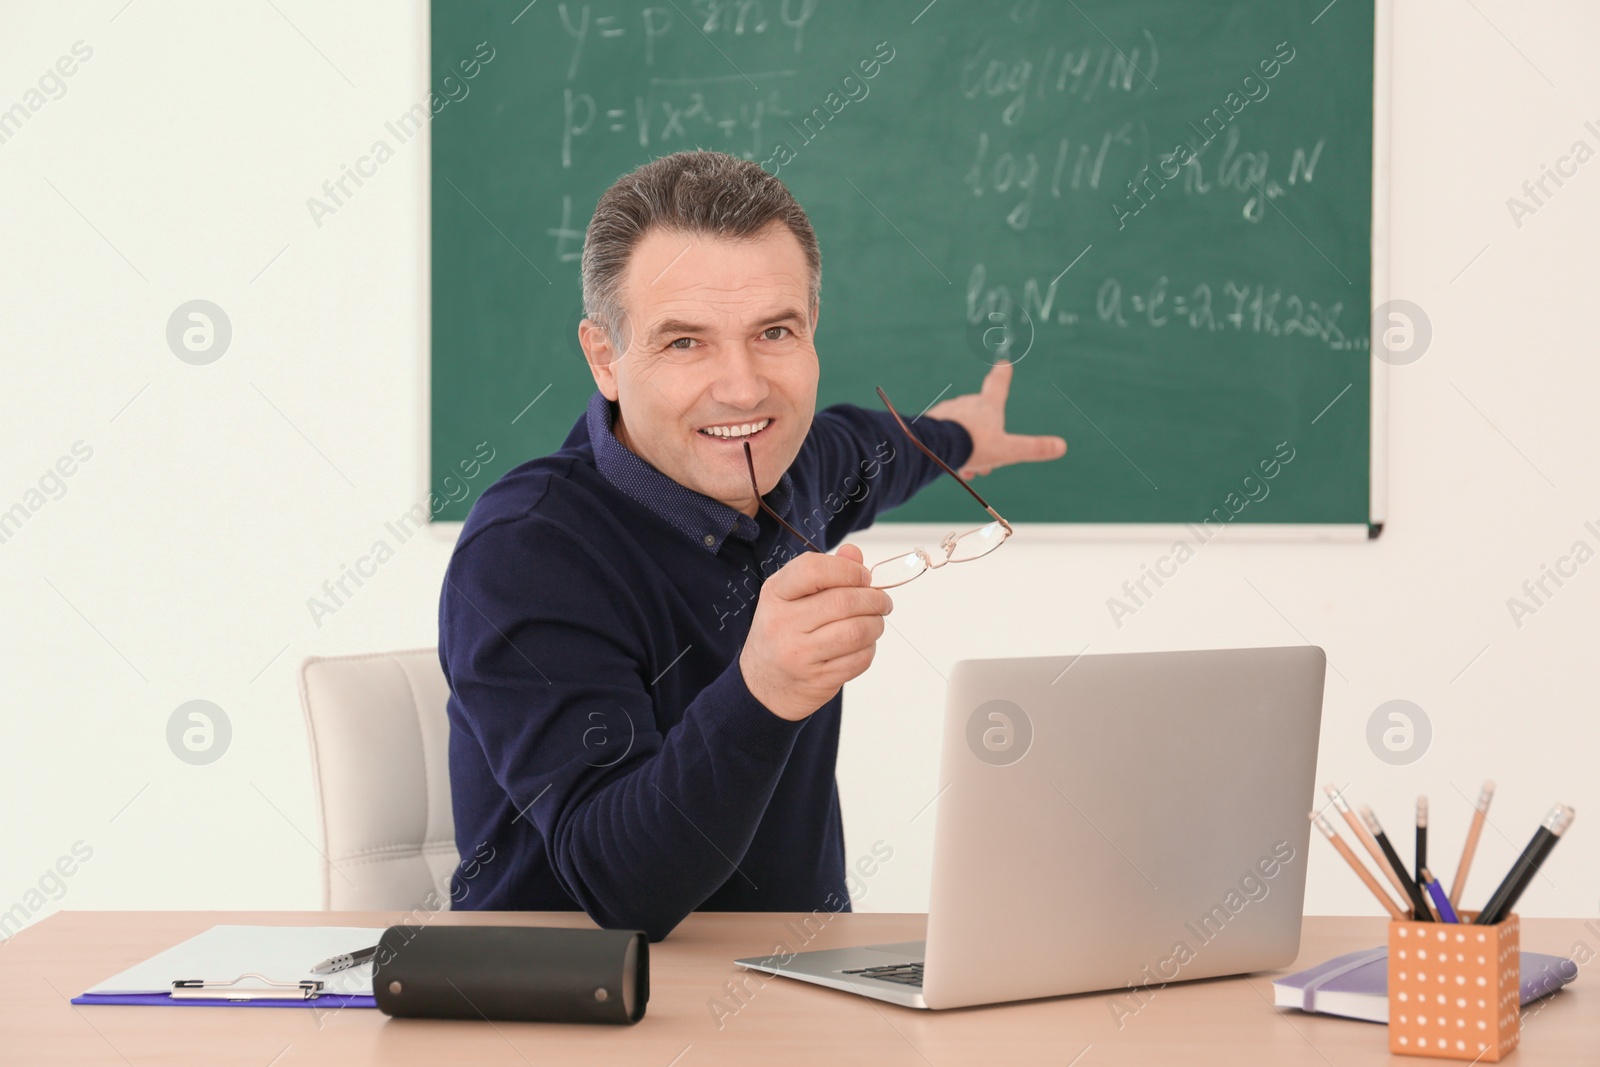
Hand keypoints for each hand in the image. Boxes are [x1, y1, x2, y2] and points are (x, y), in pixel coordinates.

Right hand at [739, 544, 891, 721]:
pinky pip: (859, 659)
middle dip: (874, 599)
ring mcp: (799, 654)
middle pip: (843, 602)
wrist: (764, 686)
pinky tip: (862, 645)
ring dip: (875, 624)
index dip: (847, 569)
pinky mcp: (818, 679)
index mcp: (775, 594)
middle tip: (882, 601)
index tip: (864, 576)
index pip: (812, 570)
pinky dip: (869, 648)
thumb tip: (855, 554)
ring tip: (874, 622)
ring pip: (856, 632)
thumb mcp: (791, 597)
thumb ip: (824, 573)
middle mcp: (782, 623)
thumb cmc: (782, 633)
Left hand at [923, 360, 1066, 477]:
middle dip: (986, 438)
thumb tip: (1062, 446)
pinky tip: (949, 462)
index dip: (1002, 374)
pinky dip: (951, 448)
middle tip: (985, 463)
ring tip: (966, 466)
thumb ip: (1033, 448)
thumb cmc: (973, 446)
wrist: (934, 448)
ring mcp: (948, 411)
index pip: (998, 384)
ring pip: (963, 430)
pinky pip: (945, 435)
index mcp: (988, 406)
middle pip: (982, 417)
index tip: (1003, 362)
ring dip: (968, 447)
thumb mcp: (1007, 451)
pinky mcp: (931, 422)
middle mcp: (967, 403)